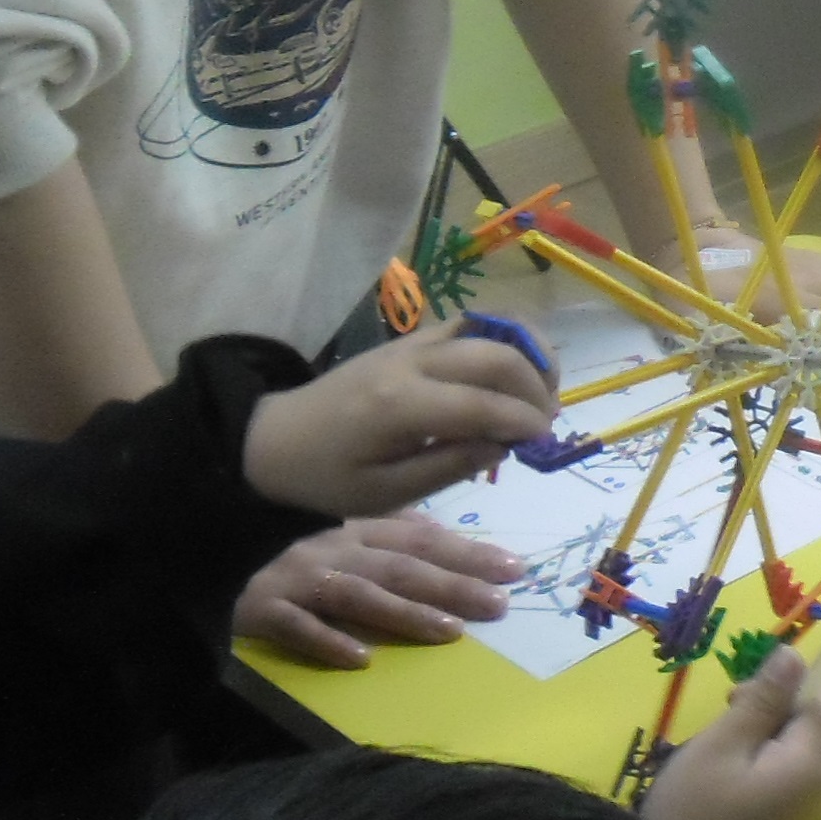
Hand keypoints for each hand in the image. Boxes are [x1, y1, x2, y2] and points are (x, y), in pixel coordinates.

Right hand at [234, 513, 524, 666]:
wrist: (191, 537)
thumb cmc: (270, 535)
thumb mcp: (328, 522)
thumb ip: (379, 527)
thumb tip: (435, 531)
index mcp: (350, 527)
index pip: (420, 539)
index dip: (467, 552)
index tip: (515, 567)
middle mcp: (331, 548)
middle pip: (401, 567)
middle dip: (453, 584)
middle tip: (500, 603)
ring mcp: (295, 576)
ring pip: (359, 595)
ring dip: (405, 613)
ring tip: (450, 631)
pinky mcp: (260, 607)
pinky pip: (296, 626)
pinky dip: (327, 641)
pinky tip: (361, 660)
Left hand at [243, 322, 557, 517]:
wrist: (274, 440)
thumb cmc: (329, 478)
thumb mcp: (385, 494)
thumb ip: (448, 467)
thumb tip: (503, 446)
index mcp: (400, 407)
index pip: (484, 404)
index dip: (524, 422)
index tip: (543, 444)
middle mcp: (410, 363)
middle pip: (497, 355)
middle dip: (535, 387)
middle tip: (546, 423)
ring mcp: (411, 343)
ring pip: (490, 327)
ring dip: (528, 354)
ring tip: (541, 392)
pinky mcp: (411, 339)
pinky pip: (471, 324)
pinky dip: (504, 341)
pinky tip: (514, 372)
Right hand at [639, 646, 820, 819]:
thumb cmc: (693, 818)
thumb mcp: (720, 748)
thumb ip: (763, 699)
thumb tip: (796, 655)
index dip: (790, 682)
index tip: (739, 697)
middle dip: (795, 705)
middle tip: (734, 717)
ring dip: (788, 736)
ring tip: (730, 751)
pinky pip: (813, 782)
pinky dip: (787, 767)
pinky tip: (741, 784)